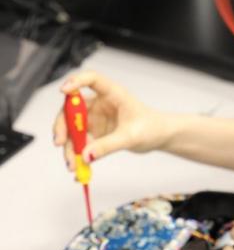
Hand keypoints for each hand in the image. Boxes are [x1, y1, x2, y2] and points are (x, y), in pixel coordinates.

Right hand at [53, 70, 168, 169]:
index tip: (63, 91)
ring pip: (73, 130)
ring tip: (73, 166)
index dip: (75, 81)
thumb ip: (108, 146)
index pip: (91, 79)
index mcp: (112, 93)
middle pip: (72, 109)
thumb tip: (86, 155)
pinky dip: (78, 156)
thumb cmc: (151, 127)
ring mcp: (95, 119)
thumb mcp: (130, 136)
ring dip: (69, 147)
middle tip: (59, 142)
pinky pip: (80, 143)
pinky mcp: (95, 133)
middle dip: (62, 126)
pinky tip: (79, 170)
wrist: (158, 137)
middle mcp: (100, 104)